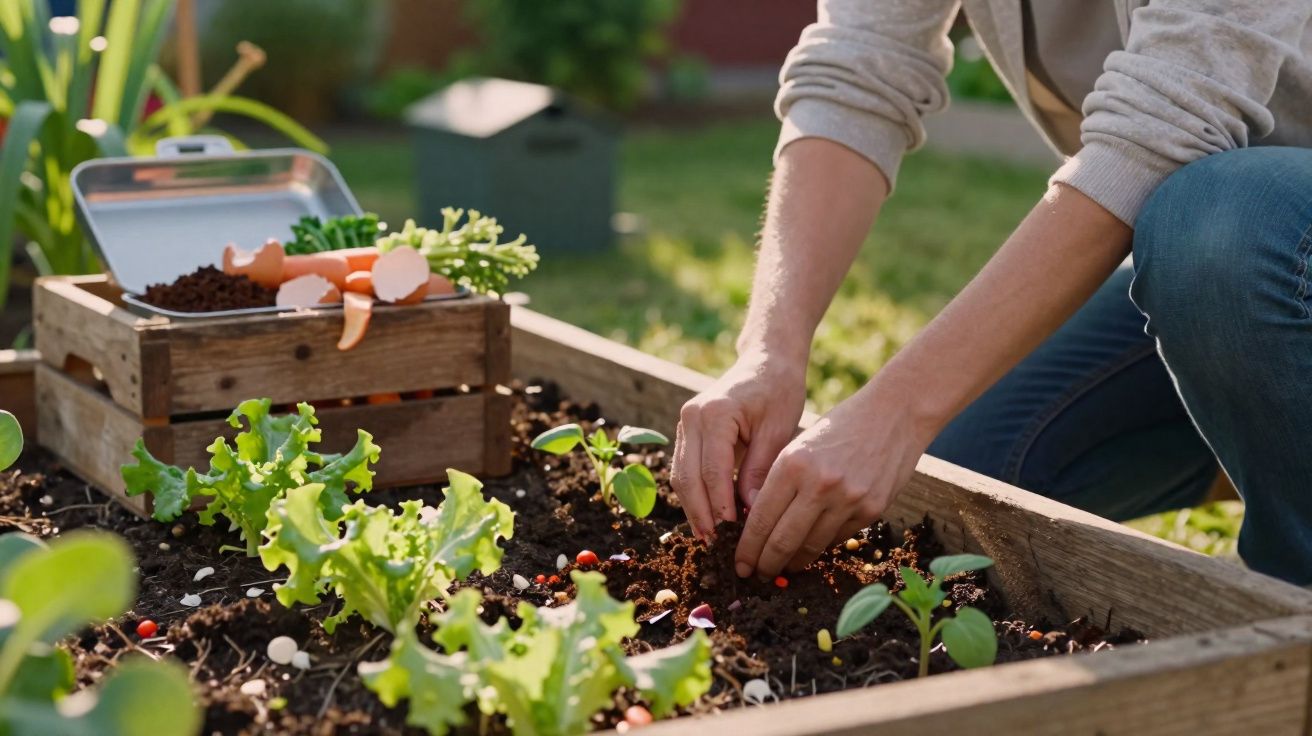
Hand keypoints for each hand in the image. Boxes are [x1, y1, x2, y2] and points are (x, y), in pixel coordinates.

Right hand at [670, 353, 806, 538]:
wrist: (767, 361)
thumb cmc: (779, 391)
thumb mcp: (778, 429)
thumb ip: (760, 470)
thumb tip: (750, 513)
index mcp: (715, 413)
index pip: (711, 470)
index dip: (719, 506)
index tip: (732, 535)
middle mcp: (691, 417)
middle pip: (687, 477)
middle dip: (701, 515)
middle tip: (717, 546)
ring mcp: (685, 423)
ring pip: (680, 476)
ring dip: (694, 509)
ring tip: (711, 539)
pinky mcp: (687, 431)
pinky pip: (685, 469)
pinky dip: (695, 495)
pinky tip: (710, 518)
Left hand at [734, 379, 934, 578]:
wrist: (895, 414)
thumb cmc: (839, 426)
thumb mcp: (799, 446)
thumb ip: (778, 483)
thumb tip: (756, 526)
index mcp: (793, 464)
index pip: (761, 519)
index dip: (747, 548)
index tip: (740, 563)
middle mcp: (819, 485)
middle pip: (782, 541)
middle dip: (765, 564)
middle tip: (756, 575)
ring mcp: (849, 500)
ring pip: (811, 547)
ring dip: (793, 562)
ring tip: (782, 567)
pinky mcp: (872, 510)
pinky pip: (837, 539)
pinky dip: (820, 547)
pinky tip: (810, 549)